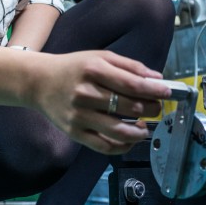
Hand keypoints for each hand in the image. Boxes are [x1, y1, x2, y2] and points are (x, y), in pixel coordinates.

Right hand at [28, 50, 171, 154]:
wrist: (38, 82)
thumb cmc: (74, 68)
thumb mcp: (100, 57)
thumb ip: (129, 66)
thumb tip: (157, 79)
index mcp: (93, 70)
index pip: (132, 85)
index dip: (154, 91)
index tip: (167, 92)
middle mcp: (85, 93)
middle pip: (129, 108)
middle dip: (151, 109)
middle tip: (156, 107)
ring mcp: (79, 116)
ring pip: (120, 131)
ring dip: (140, 132)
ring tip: (145, 126)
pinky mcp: (75, 133)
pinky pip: (104, 146)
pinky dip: (123, 146)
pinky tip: (131, 139)